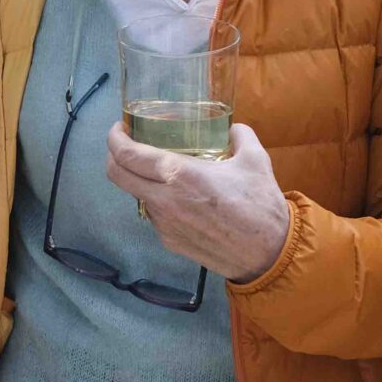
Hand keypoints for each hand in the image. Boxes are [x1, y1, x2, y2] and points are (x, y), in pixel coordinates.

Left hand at [105, 123, 290, 283]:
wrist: (268, 253)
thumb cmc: (260, 204)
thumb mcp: (255, 160)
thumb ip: (241, 136)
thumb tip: (233, 129)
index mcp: (178, 175)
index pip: (128, 155)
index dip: (115, 139)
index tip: (119, 128)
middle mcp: (163, 200)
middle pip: (117, 176)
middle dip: (113, 156)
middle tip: (125, 145)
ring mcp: (163, 225)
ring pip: (136, 196)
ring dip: (140, 181)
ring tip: (160, 173)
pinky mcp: (170, 242)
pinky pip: (154, 216)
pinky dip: (158, 202)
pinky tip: (179, 198)